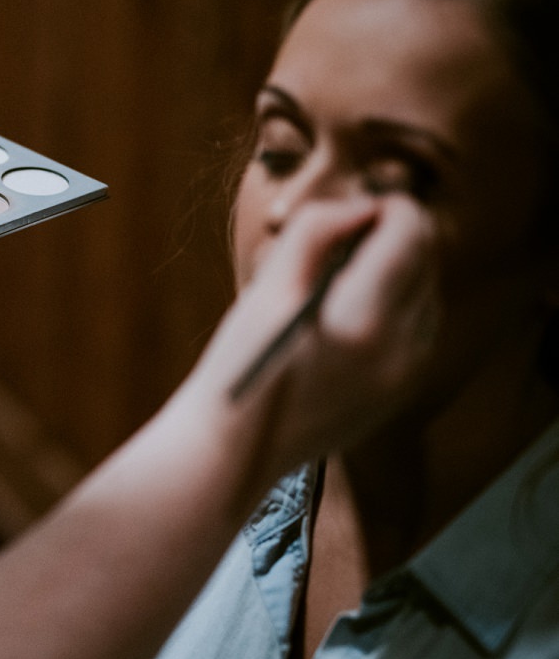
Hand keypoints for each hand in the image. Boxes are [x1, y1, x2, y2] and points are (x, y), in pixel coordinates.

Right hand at [183, 194, 439, 470]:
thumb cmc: (237, 366)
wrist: (232, 452)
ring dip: (393, 270)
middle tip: (336, 242)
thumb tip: (360, 206)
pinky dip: (393, 305)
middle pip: (425, 259)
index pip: (411, 233)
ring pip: (426, 291)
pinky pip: (417, 326)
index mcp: (363, 319)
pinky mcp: (400, 390)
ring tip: (336, 280)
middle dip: (389, 237)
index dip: (385, 208)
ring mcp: (406, 374)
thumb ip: (316, 233)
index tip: (349, 212)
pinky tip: (347, 313)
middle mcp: (400, 349)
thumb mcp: (266, 289)